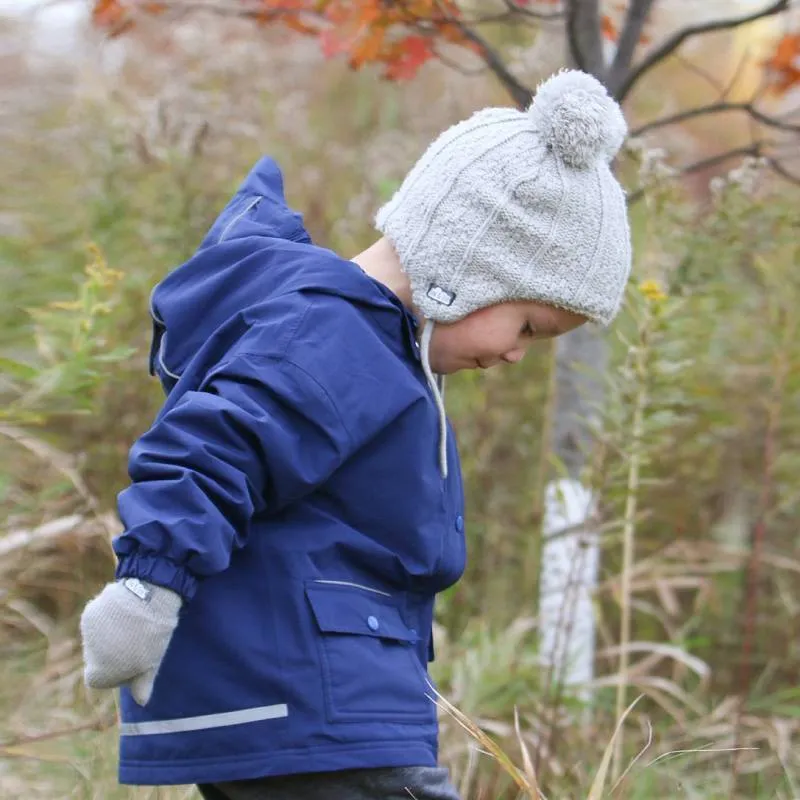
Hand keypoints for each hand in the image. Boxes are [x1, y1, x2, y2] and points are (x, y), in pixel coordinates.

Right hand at [80, 578, 181, 705]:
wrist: (148, 599)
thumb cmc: (153, 636)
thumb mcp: (152, 664)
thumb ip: (142, 685)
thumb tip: (142, 702)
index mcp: (100, 673)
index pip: (97, 680)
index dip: (114, 674)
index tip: (133, 663)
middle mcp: (88, 655)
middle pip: (96, 659)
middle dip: (112, 653)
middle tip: (136, 642)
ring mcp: (87, 632)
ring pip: (97, 639)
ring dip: (110, 635)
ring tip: (134, 625)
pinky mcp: (89, 612)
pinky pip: (97, 620)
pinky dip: (109, 618)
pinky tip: (126, 611)